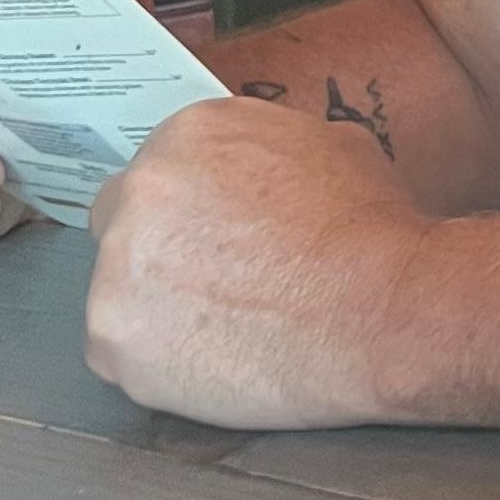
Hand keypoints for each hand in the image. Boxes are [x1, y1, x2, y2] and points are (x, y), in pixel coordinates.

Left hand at [86, 96, 428, 428]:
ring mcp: (116, 271)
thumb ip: (267, 150)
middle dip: (161, 254)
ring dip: (157, 311)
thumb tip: (258, 170)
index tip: (216, 240)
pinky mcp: (114, 344)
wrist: (385, 310)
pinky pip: (119, 356)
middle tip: (219, 286)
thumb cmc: (371, 232)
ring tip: (226, 331)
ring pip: (116, 295)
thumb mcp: (331, 146)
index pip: (158, 172)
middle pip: (121, 228)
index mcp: (188, 134)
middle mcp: (139, 192)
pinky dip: (159, 365)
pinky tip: (215, 363)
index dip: (189, 212)